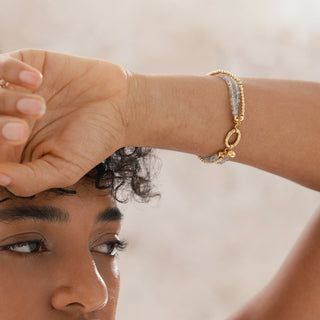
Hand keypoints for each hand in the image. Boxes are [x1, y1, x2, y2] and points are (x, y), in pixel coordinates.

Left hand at [0, 48, 130, 195]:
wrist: (121, 106)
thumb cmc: (94, 141)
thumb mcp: (64, 170)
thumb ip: (28, 180)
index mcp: (12, 150)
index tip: (15, 143)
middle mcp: (8, 120)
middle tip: (20, 131)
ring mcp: (14, 92)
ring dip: (6, 101)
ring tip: (40, 106)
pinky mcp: (26, 65)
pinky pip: (1, 64)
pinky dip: (11, 71)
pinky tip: (37, 79)